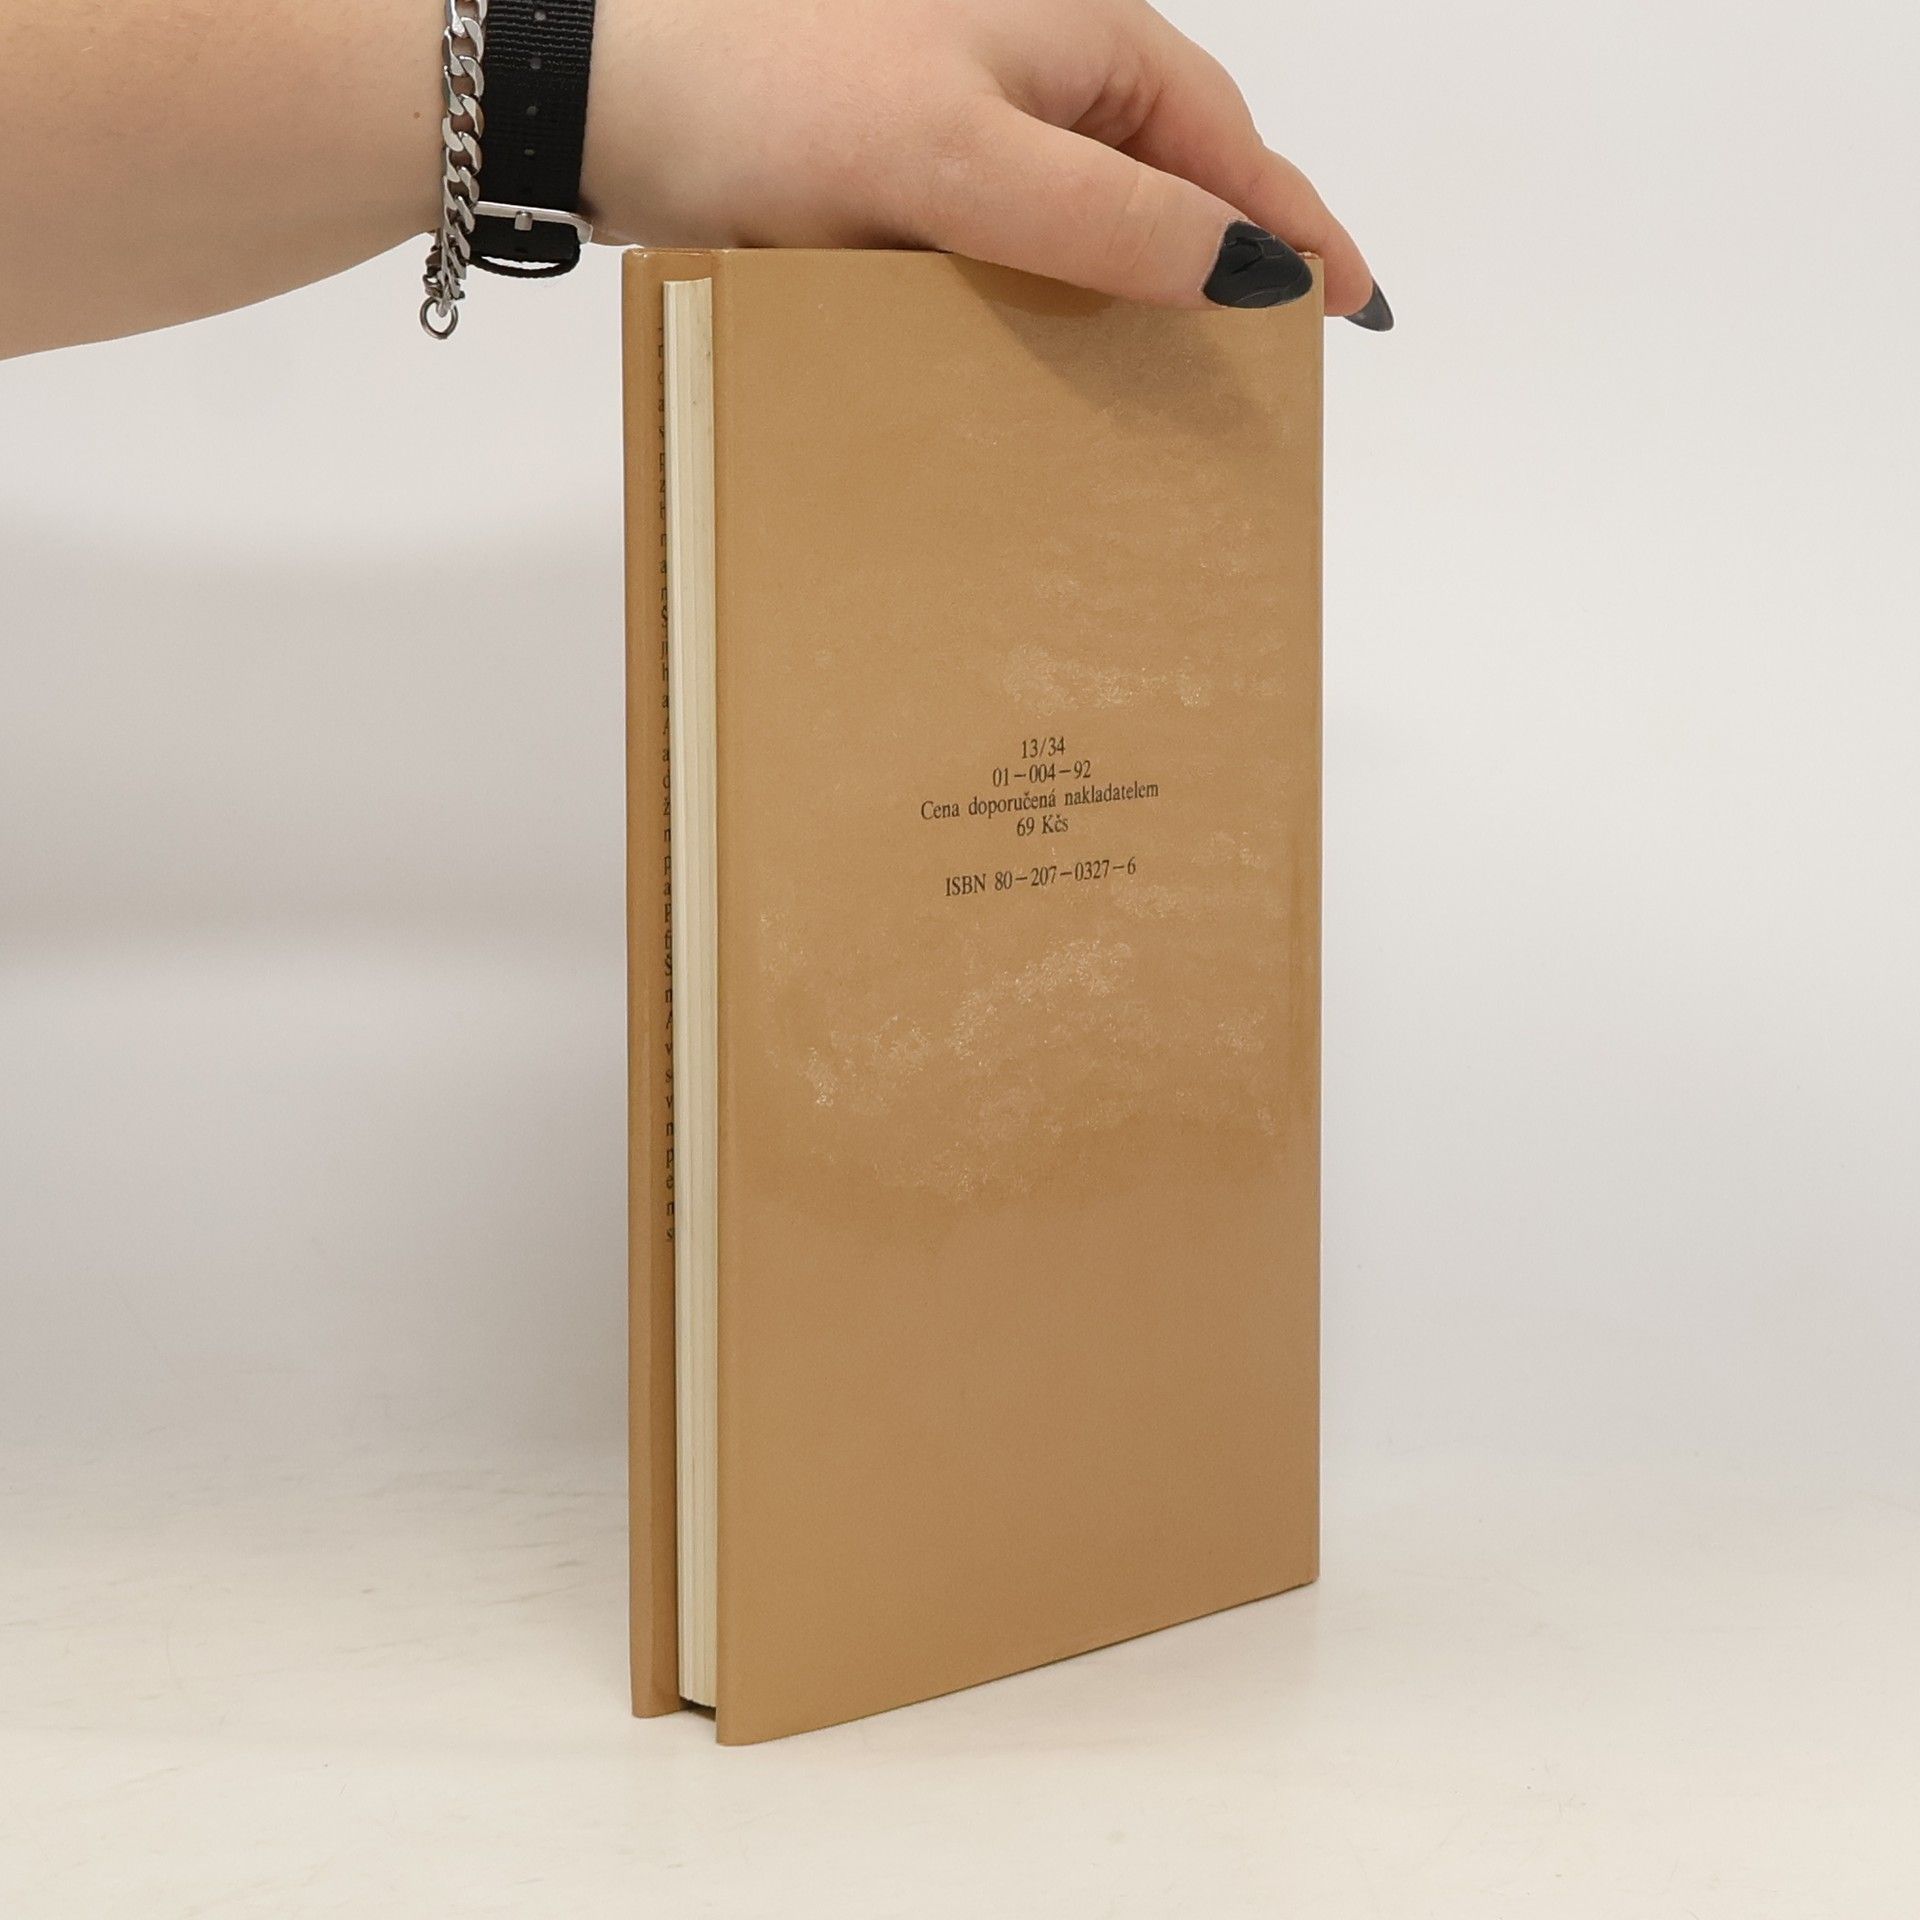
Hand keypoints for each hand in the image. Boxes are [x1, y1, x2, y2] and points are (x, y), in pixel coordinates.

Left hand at [583, 0, 1388, 324]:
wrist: (598, 94)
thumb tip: (1245, 271)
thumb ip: (1108, 217)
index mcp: (1074, 39)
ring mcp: (954, 130)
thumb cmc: (772, 91)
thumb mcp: (963, 158)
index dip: (1295, 229)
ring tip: (1154, 401)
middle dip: (1212, 276)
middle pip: (1158, 186)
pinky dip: (1025, 318)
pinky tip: (1028, 380)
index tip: (1353, 308)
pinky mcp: (888, 186)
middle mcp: (1024, 75)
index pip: (1223, 147)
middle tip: (1254, 380)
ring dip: (1114, 310)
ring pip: (1073, 233)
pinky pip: (993, 261)